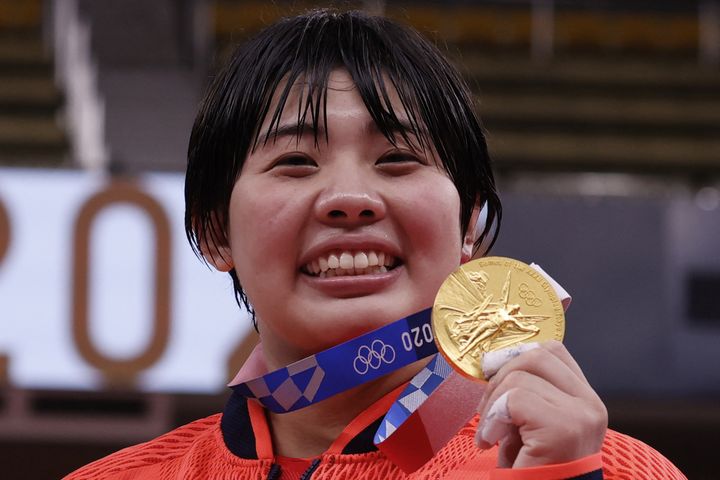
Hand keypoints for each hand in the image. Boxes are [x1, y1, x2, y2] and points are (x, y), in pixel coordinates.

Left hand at [475, 340, 606, 468]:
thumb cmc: (531, 471)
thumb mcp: (530, 424)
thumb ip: (525, 392)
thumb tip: (493, 362)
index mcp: (585, 399)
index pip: (551, 352)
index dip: (515, 359)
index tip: (495, 385)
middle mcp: (590, 404)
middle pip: (535, 356)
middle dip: (500, 378)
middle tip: (488, 412)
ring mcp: (581, 416)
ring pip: (519, 378)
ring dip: (492, 405)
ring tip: (492, 434)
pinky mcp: (564, 429)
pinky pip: (515, 399)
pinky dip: (493, 418)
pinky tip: (492, 441)